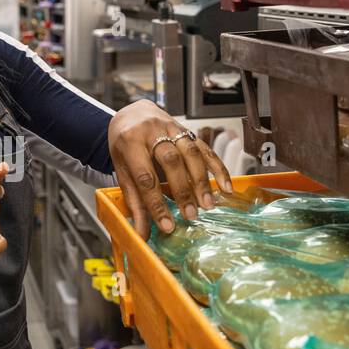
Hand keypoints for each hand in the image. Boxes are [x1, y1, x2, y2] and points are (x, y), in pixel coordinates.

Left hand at [108, 99, 232, 237]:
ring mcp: (172, 128)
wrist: (131, 114)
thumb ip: (134, 203)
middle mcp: (151, 132)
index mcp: (129, 143)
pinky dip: (217, 168)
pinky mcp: (187, 130)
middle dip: (183, 191)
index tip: (168, 225)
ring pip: (191, 153)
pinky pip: (205, 148)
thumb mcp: (122, 172)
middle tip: (192, 215)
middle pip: (171, 162)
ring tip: (208, 204)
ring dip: (201, 181)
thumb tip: (141, 234)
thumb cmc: (124, 146)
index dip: (157, 203)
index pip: (145, 177)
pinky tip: (225, 186)